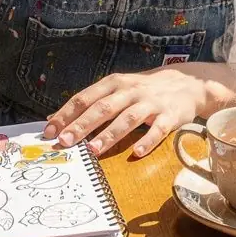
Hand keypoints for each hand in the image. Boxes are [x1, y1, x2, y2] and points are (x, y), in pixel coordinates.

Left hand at [42, 68, 209, 158]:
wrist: (186, 84)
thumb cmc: (143, 90)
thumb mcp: (116, 90)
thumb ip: (89, 103)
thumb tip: (55, 119)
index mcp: (114, 83)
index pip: (85, 98)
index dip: (66, 114)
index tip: (49, 131)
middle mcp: (130, 91)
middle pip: (103, 108)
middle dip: (82, 125)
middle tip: (64, 142)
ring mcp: (150, 103)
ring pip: (127, 118)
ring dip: (110, 135)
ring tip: (93, 151)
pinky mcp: (170, 115)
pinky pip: (158, 130)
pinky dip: (147, 141)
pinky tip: (136, 153)